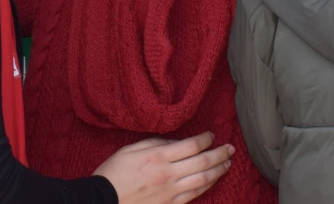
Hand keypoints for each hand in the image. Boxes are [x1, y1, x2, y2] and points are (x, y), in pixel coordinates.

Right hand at [94, 133, 233, 203]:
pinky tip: (212, 180)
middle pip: (202, 162)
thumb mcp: (130, 149)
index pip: (190, 145)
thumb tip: (175, 143)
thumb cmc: (113, 173)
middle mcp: (167, 174)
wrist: (103, 201)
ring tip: (227, 164)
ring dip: (218, 171)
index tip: (211, 135)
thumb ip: (155, 143)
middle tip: (230, 148)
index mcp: (157, 156)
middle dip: (219, 154)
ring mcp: (170, 192)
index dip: (205, 139)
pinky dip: (206, 186)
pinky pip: (193, 195)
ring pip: (202, 180)